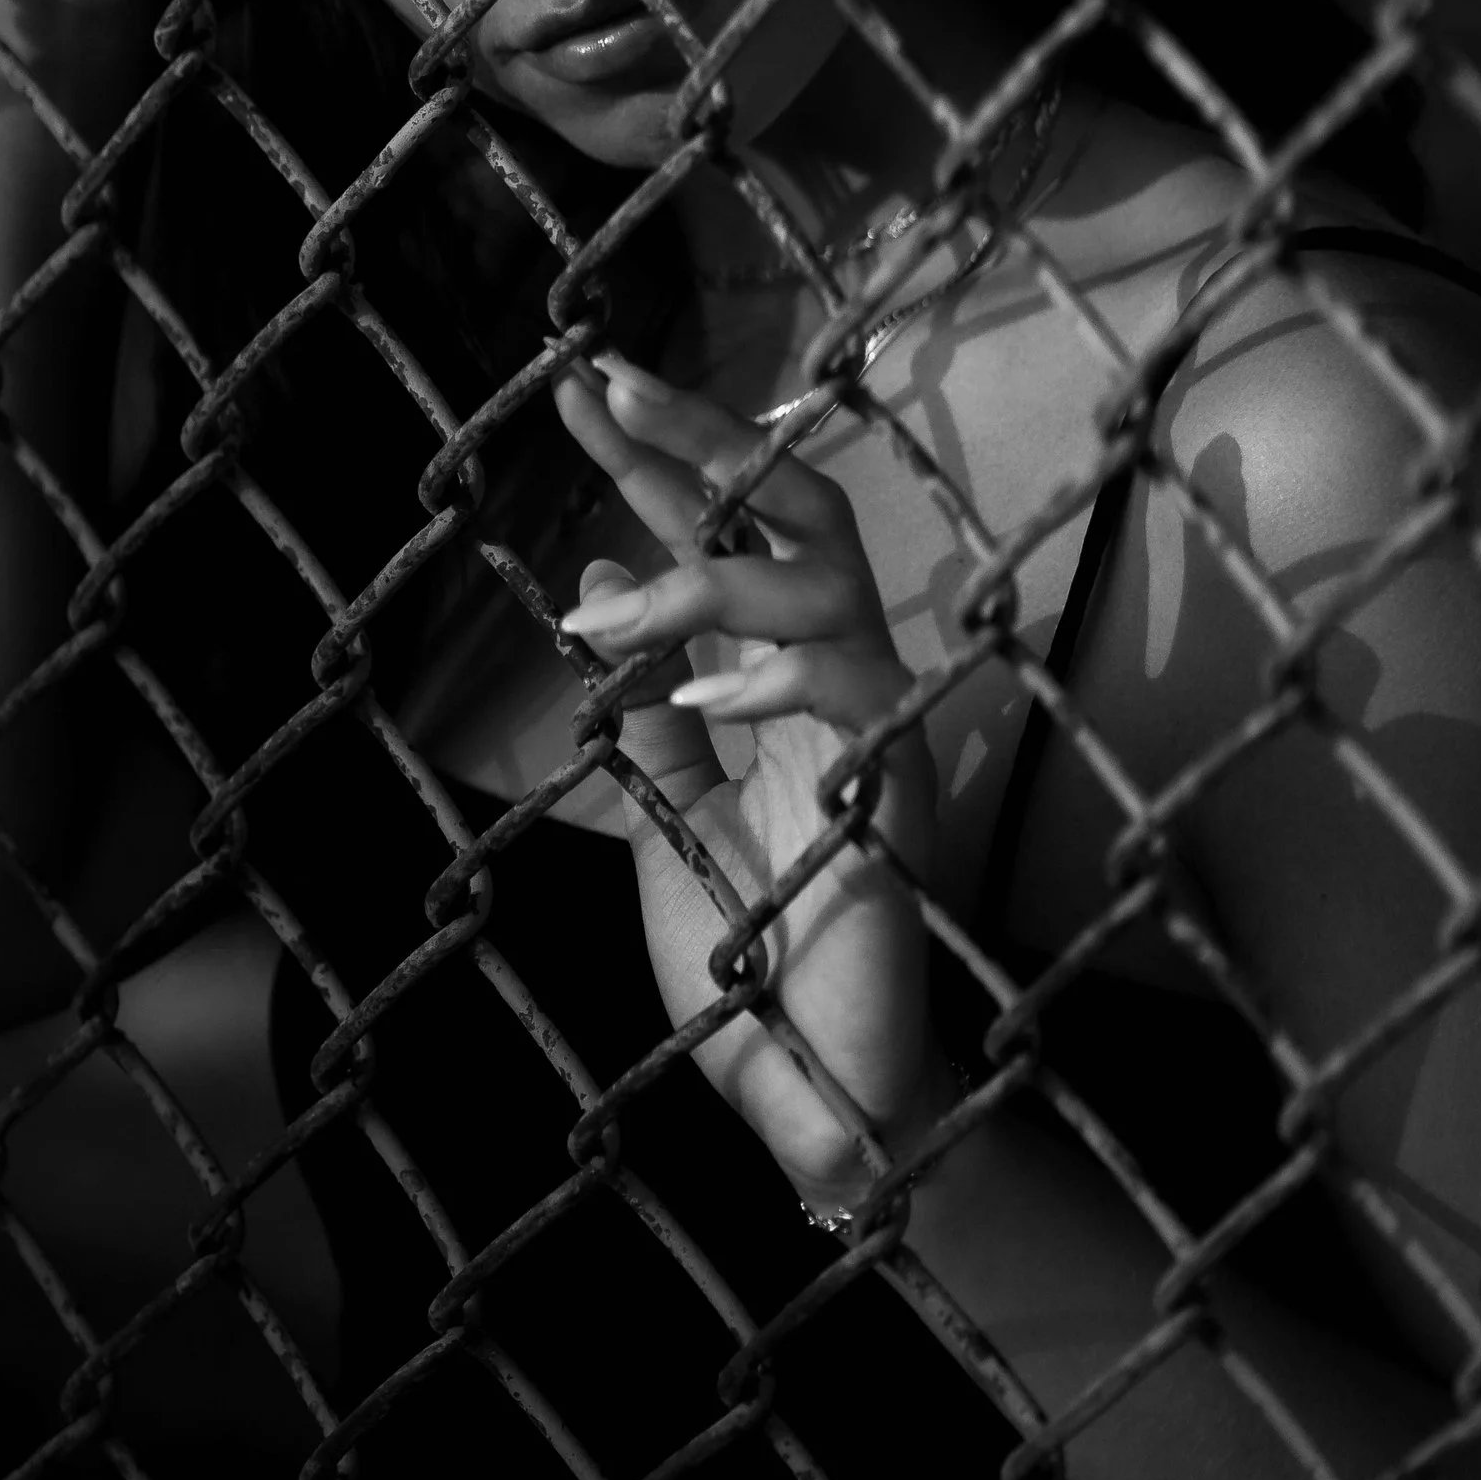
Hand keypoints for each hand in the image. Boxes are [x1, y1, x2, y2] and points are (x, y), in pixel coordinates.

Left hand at [553, 354, 944, 1211]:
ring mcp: (881, 728)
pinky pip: (854, 693)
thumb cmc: (752, 957)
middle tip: (609, 388)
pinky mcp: (899, 793)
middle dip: (704, 442)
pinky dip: (774, 677)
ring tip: (610, 620)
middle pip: (800, 511)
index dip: (658, 459)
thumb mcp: (671, 809)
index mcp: (788, 677)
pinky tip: (701, 692)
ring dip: (708, 577)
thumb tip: (600, 574)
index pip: (728, 534)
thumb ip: (649, 700)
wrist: (814, 1091)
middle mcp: (845, 679)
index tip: (580, 388)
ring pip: (826, 584)